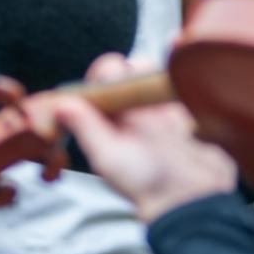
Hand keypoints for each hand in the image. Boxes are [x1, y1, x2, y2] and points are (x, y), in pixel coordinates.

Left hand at [52, 53, 237, 222]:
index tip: (111, 80)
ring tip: (158, 81)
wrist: (193, 197)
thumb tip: (60, 104)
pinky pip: (178, 76)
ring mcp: (159, 109)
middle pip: (126, 70)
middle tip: (139, 84)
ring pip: (151, 71)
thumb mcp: (110, 158)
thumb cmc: (149, 184)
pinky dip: (177, 62)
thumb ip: (87, 129)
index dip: (102, 74)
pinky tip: (177, 57)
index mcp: (110, 120)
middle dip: (130, 69)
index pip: (100, 80)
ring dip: (151, 69)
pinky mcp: (184, 109)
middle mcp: (131, 112)